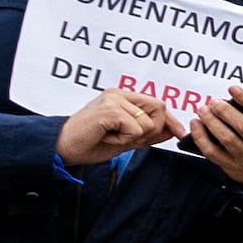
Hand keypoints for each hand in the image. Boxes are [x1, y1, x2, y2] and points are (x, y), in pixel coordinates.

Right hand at [57, 86, 175, 168]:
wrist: (63, 148)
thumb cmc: (90, 143)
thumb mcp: (125, 139)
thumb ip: (147, 134)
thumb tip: (172, 131)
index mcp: (122, 98)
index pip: (157, 104)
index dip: (169, 120)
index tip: (179, 133)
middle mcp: (118, 94)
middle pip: (159, 108)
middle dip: (152, 130)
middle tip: (127, 139)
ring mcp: (114, 100)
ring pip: (148, 123)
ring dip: (133, 137)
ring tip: (111, 137)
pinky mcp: (110, 110)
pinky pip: (135, 129)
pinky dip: (124, 139)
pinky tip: (106, 137)